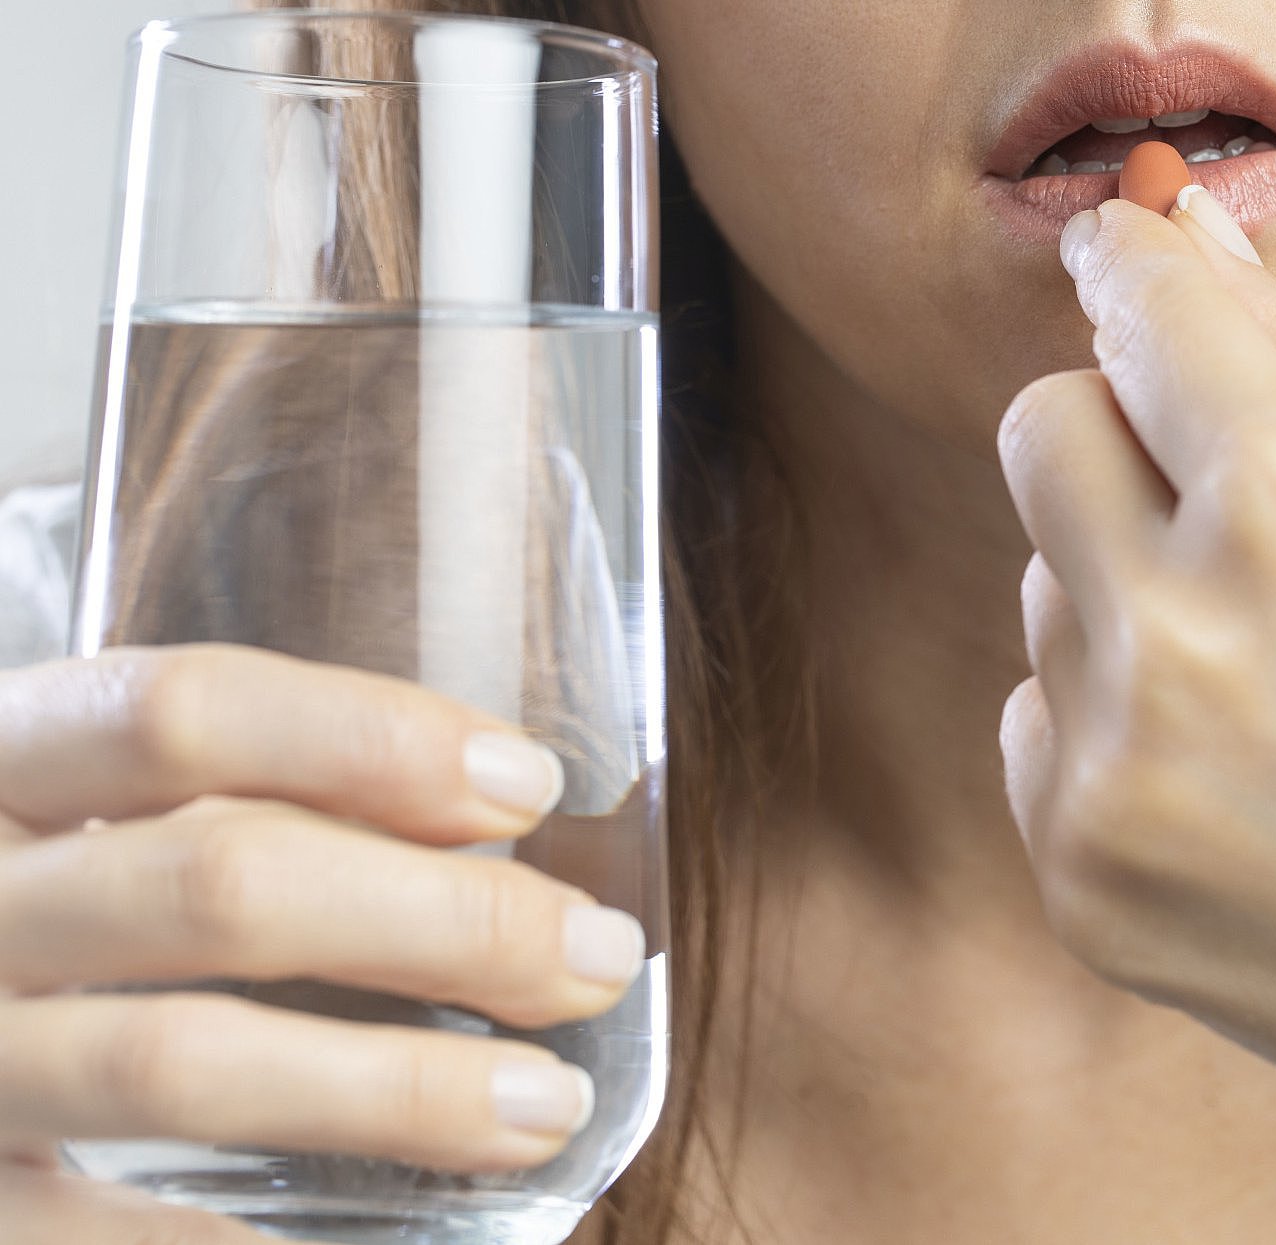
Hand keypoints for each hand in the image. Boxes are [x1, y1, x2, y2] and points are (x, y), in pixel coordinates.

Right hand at [0, 645, 642, 1242]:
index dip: (370, 738)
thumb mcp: (101, 839)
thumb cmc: (52, 933)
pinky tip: (403, 1243)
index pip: (178, 709)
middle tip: (596, 955)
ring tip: (548, 1105)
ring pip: (179, 1062)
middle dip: (443, 918)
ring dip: (399, 1087)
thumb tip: (505, 829)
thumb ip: (243, 819)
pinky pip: (101, 1235)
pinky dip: (248, 1240)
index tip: (529, 785)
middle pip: (217, 884)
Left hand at [994, 194, 1275, 1196]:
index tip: (1126, 244)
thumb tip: (1189, 235)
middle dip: (1120, 425)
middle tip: (1226, 483)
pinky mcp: (1079, 878)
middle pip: (1040, 429)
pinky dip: (1116, 720)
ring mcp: (1112, 773)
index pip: (1141, 317)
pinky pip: (1037, 721)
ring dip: (1131, 589)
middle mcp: (1171, 635)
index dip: (1135, 261)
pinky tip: (1244, 772)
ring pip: (1041, 584)